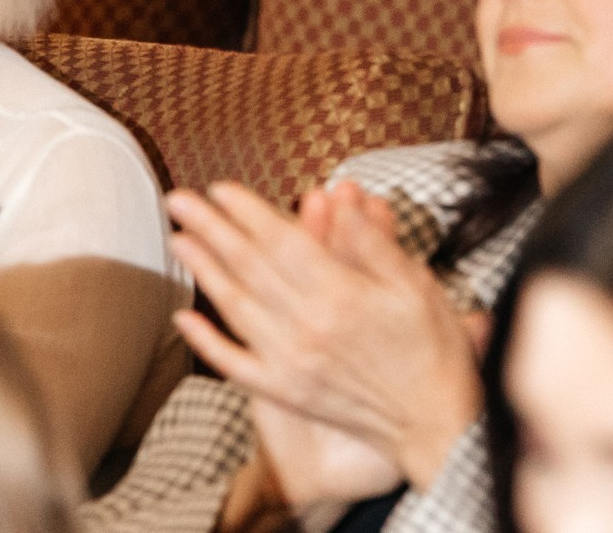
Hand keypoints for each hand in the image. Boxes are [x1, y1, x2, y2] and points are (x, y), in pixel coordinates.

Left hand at [167, 179, 483, 490]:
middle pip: (250, 268)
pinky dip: (206, 342)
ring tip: (179, 240)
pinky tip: (184, 319)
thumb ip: (371, 241)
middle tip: (180, 201)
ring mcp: (290, 363)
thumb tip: (340, 196)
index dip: (248, 212)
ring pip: (236, 308)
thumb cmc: (432, 349)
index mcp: (341, 297)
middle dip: (212, 230)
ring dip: (204, 271)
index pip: (283, 242)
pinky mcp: (284, 392)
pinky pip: (235, 364)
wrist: (434, 423)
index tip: (221, 188)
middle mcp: (307, 329)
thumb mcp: (415, 283)